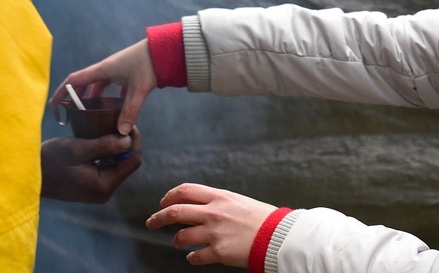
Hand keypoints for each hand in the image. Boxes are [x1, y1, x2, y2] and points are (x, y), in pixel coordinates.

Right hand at [40, 127, 142, 202]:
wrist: (30, 175)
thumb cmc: (50, 161)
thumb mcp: (76, 150)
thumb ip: (104, 146)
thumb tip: (128, 140)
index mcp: (104, 186)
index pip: (133, 161)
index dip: (135, 141)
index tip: (129, 123)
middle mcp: (105, 191)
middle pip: (128, 163)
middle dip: (127, 143)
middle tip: (121, 124)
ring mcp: (99, 190)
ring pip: (120, 164)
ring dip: (118, 147)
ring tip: (112, 130)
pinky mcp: (93, 185)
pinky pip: (109, 167)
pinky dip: (109, 154)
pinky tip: (103, 141)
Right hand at [49, 39, 156, 134]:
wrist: (167, 49)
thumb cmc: (150, 64)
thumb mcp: (137, 90)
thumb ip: (129, 111)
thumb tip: (121, 132)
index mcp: (103, 69)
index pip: (75, 80)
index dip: (63, 92)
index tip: (54, 104)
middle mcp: (108, 68)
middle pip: (86, 82)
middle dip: (77, 96)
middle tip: (71, 110)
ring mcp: (119, 69)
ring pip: (101, 84)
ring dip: (95, 96)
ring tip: (92, 111)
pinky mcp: (130, 71)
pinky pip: (115, 85)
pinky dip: (113, 95)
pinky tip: (117, 106)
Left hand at [146, 183, 276, 266]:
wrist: (278, 235)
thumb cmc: (262, 218)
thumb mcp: (238, 201)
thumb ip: (218, 203)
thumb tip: (198, 207)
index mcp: (220, 197)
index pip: (186, 191)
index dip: (170, 196)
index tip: (163, 203)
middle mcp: (214, 213)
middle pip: (175, 212)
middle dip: (158, 218)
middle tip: (151, 222)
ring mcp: (215, 233)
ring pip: (181, 236)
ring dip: (176, 240)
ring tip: (177, 242)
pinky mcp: (219, 252)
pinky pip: (195, 256)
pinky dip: (191, 257)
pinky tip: (192, 257)